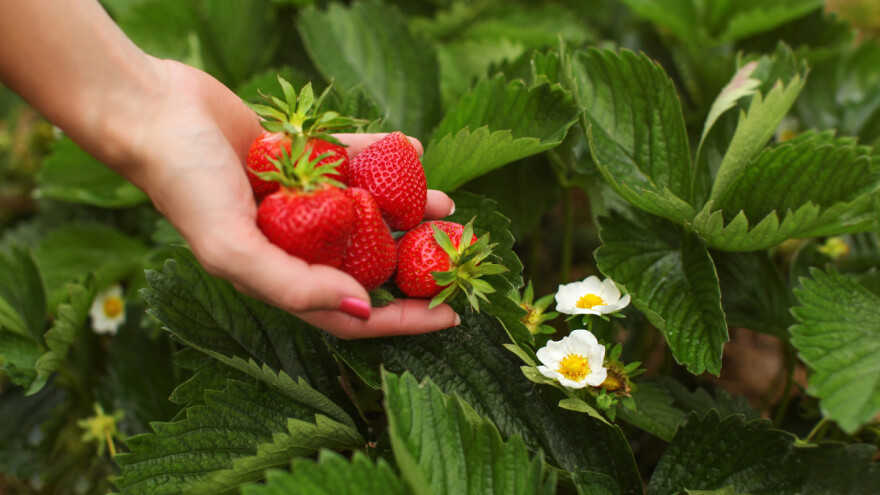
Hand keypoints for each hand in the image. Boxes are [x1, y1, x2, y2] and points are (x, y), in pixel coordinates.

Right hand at [123, 59, 458, 338]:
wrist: (152, 110)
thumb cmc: (184, 184)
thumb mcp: (234, 247)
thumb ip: (295, 286)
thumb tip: (361, 307)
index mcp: (278, 275)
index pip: (351, 312)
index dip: (402, 320)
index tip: (451, 316)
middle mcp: (293, 242)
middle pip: (367, 264)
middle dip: (415, 264)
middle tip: (458, 254)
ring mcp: (298, 199)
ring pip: (366, 213)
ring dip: (409, 210)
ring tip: (446, 205)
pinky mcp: (299, 157)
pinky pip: (350, 161)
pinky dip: (382, 157)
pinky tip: (414, 151)